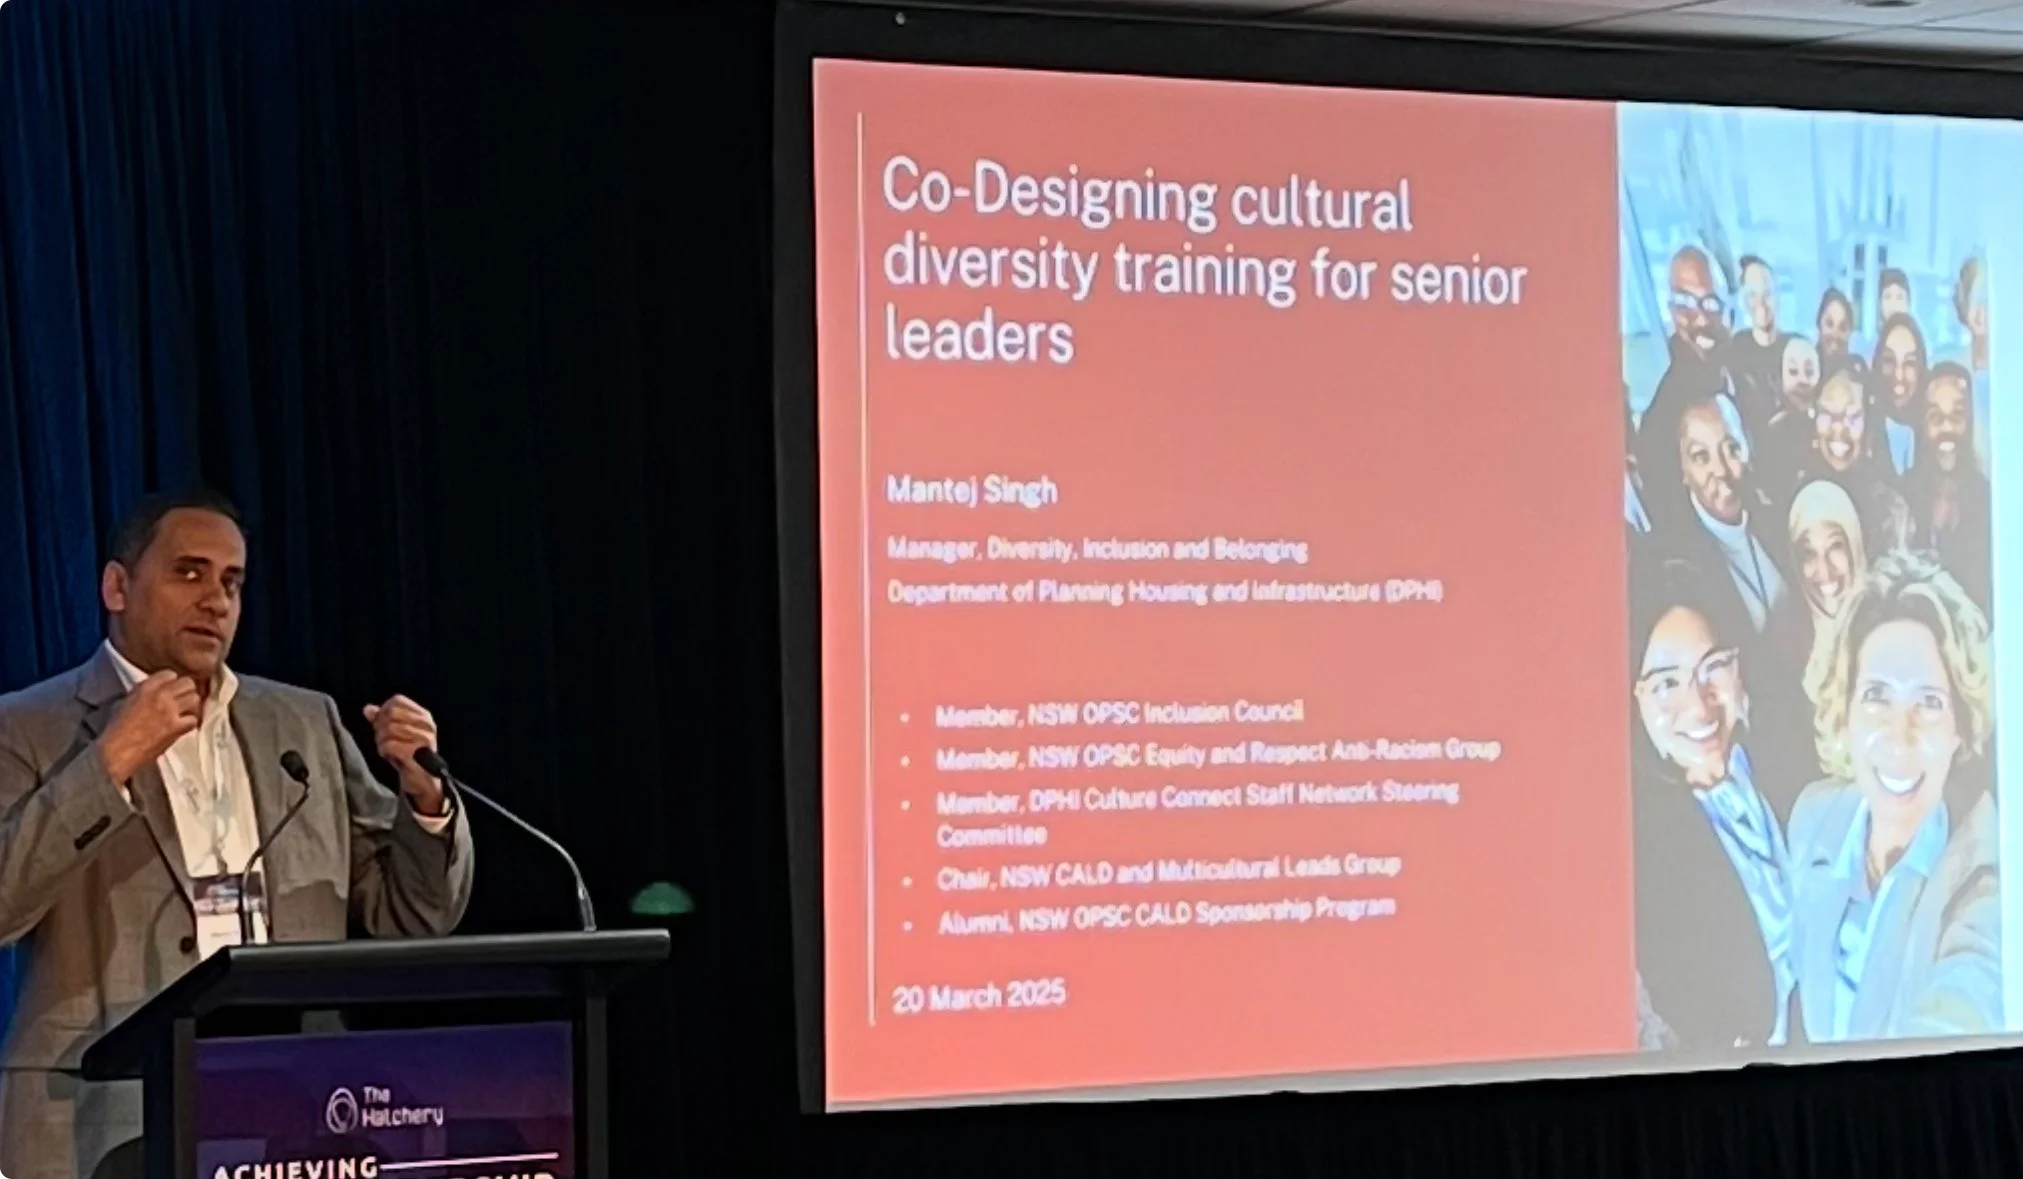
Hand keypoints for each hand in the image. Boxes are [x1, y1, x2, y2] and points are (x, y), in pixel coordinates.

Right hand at [100, 671, 201, 783]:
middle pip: (188, 683)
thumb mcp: (126, 702)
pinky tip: (183, 726)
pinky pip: (193, 719)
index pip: (170, 674)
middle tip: (183, 700)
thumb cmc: (116, 730)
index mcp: (145, 688)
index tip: (172, 690)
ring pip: (195, 698)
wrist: (116, 752)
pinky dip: (190, 722)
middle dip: (187, 691)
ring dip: (191, 705)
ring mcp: (169, 711)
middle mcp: (160, 695)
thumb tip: (157, 692)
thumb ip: (143, 693)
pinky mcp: (176, 727)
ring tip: (184, 712)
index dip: (173, 682)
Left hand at [364, 695, 445, 814]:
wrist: (423, 780)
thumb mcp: (397, 734)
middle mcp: (426, 724)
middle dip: (380, 726)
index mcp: (424, 716)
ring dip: (381, 740)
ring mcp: (423, 738)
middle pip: (391, 713)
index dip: (383, 710)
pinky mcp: (416, 752)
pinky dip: (383, 750)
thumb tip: (367, 709)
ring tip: (386, 748)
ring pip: (388, 728)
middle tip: (382, 739)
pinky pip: (388, 744)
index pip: (397, 701)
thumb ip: (382, 720)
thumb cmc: (410, 753)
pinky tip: (388, 756)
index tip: (381, 724)